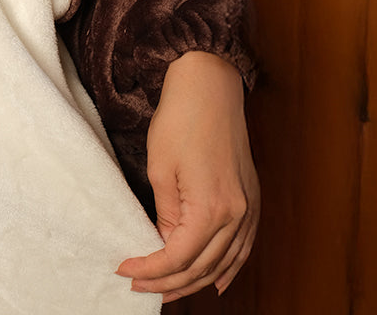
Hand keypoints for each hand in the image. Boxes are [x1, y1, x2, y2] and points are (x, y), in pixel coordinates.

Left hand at [116, 51, 258, 302]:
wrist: (210, 86)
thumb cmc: (181, 120)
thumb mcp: (160, 169)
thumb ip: (165, 214)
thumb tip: (165, 243)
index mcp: (212, 209)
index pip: (178, 257)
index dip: (150, 269)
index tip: (126, 271)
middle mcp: (237, 215)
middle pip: (202, 266)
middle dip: (170, 282)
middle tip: (140, 287)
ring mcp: (249, 208)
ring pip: (225, 262)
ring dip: (196, 280)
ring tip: (169, 290)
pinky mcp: (251, 198)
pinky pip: (243, 247)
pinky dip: (229, 267)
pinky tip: (216, 281)